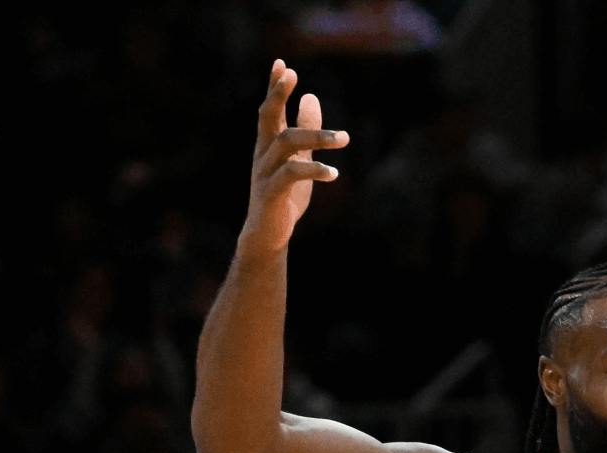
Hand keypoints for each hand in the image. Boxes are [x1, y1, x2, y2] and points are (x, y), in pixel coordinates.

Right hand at [241, 61, 347, 256]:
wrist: (268, 235)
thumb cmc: (284, 194)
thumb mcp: (299, 157)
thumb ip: (305, 129)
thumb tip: (311, 95)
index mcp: (268, 144)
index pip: (270, 109)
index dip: (274, 87)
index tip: (282, 63)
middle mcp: (262, 154)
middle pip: (267, 117)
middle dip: (278, 95)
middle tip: (292, 75)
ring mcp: (264, 173)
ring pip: (286, 144)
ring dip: (316, 136)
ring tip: (344, 138)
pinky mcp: (271, 194)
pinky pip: (291, 175)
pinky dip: (314, 170)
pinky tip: (333, 173)